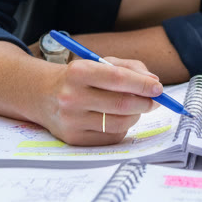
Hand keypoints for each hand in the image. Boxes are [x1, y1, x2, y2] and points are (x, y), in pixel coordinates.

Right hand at [36, 57, 162, 145]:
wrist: (43, 95)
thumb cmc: (79, 77)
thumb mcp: (99, 62)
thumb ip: (129, 68)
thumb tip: (153, 82)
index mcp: (78, 72)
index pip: (118, 79)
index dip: (142, 85)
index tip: (158, 88)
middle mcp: (71, 97)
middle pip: (121, 104)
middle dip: (145, 103)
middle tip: (155, 100)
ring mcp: (71, 120)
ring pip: (119, 123)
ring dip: (136, 116)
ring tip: (136, 108)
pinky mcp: (74, 139)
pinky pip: (110, 137)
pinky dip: (122, 128)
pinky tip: (118, 119)